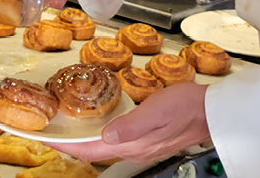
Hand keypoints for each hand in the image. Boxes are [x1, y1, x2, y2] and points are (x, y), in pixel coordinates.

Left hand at [50, 82, 210, 163]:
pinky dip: (99, 133)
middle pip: (93, 151)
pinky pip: (115, 140)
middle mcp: (134, 149)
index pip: (89, 151)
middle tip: (51, 130)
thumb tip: (106, 134)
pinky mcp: (147, 138)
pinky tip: (98, 121)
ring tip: (67, 126)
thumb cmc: (189, 107)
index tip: (46, 138)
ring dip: (83, 139)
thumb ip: (132, 125)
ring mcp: (141, 145)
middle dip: (70, 144)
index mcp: (132, 144)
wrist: (212, 111)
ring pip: (103, 146)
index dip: (65, 146)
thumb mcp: (159, 110)